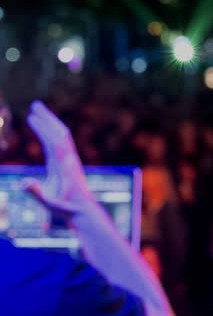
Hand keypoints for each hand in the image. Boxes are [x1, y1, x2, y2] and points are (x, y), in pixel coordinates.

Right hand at [23, 101, 95, 218]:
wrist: (84, 211)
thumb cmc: (67, 209)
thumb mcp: (50, 204)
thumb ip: (37, 194)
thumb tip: (24, 183)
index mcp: (65, 167)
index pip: (54, 143)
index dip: (44, 129)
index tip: (31, 117)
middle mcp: (69, 159)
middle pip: (60, 133)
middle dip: (47, 118)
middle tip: (34, 104)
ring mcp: (70, 159)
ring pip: (61, 135)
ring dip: (50, 121)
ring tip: (36, 109)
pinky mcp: (68, 161)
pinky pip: (60, 141)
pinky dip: (50, 131)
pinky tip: (42, 126)